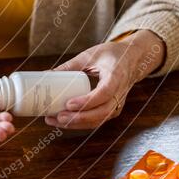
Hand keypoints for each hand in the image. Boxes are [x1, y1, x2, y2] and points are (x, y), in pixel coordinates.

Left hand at [44, 30, 164, 129]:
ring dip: (77, 124)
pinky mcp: (112, 109)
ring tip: (55, 120)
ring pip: (99, 119)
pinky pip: (98, 120)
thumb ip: (70, 65)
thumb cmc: (111, 55)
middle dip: (79, 118)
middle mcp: (119, 93)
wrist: (132, 60)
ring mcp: (117, 104)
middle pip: (102, 112)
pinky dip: (81, 123)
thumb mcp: (90, 55)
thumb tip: (46, 75)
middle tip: (59, 116)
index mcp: (116, 76)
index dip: (87, 101)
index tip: (69, 104)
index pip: (104, 93)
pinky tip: (64, 121)